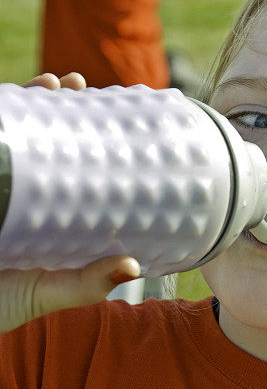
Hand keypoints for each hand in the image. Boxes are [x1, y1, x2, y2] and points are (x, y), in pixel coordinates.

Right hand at [0, 72, 140, 334]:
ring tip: (50, 83)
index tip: (107, 109)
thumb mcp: (47, 292)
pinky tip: (6, 99)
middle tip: (75, 84)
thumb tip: (131, 265)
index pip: (69, 162)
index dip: (85, 134)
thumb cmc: (1, 305)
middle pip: (41, 138)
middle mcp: (20, 192)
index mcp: (47, 210)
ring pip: (10, 133)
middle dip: (57, 106)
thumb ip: (84, 283)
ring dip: (27, 101)